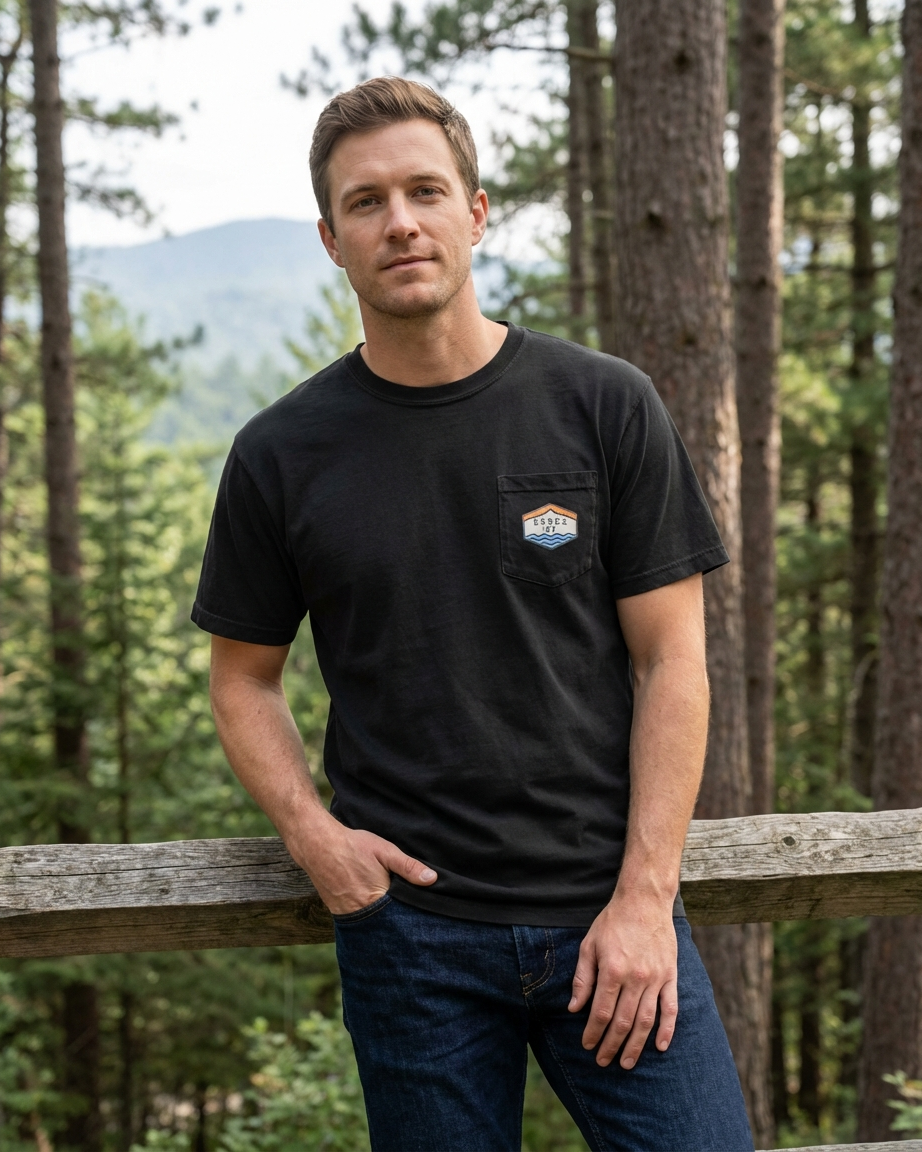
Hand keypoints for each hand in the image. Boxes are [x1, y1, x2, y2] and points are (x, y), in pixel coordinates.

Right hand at [288, 817, 437, 914]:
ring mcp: (346, 915)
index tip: (423, 919)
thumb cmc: (353, 846)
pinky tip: (373, 911)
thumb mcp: (385, 851)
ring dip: (381, 921)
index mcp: (376, 899)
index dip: (411, 916)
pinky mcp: (336, 912)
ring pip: (371, 925)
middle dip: (397, 923)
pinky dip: (366, 918)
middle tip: (409, 923)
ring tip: (392, 916)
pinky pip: (357, 921)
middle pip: (386, 924)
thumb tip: (432, 879)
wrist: (317, 845)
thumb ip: (408, 867)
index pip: (401, 917)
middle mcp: (361, 912)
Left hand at [568, 891, 677, 1068]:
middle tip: (603, 1061)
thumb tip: (573, 1008)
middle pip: (622, 1022)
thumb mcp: (589, 945)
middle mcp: (635, 977)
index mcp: (612, 970)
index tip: (587, 1046)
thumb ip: (582, 978)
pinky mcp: (670, 976)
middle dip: (611, 1045)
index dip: (593, 1033)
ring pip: (646, 1021)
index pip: (601, 1012)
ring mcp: (656, 978)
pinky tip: (659, 1046)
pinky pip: (670, 1008)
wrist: (645, 900)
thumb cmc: (612, 922)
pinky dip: (666, 1030)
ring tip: (626, 1063)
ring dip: (635, 1045)